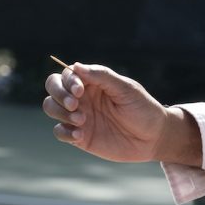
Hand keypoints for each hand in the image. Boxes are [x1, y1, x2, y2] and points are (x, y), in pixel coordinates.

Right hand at [43, 62, 177, 162]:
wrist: (153, 138)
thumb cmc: (142, 108)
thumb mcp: (126, 89)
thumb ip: (102, 76)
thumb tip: (76, 66)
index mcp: (92, 82)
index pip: (67, 74)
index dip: (68, 81)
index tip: (80, 90)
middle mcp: (82, 97)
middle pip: (53, 88)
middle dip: (58, 94)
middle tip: (74, 105)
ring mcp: (79, 116)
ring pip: (51, 108)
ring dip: (60, 112)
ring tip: (81, 121)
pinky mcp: (80, 136)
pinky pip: (59, 131)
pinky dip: (64, 132)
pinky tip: (80, 135)